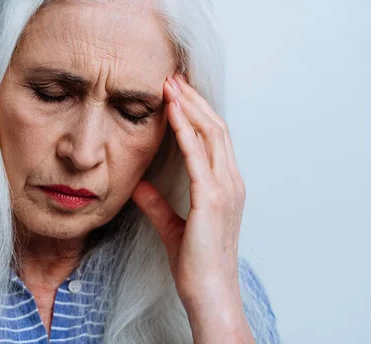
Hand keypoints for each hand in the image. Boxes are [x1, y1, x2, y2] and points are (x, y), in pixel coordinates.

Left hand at [131, 73, 246, 307]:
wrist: (209, 292)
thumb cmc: (196, 264)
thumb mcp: (173, 227)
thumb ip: (158, 204)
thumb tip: (138, 185)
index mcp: (226, 186)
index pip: (214, 138)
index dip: (196, 112)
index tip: (177, 93)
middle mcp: (231, 181)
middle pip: (215, 127)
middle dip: (193, 99)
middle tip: (172, 77)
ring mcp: (225, 188)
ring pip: (211, 133)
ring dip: (189, 105)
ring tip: (170, 83)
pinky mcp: (211, 198)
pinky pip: (198, 154)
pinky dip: (184, 128)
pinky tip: (171, 109)